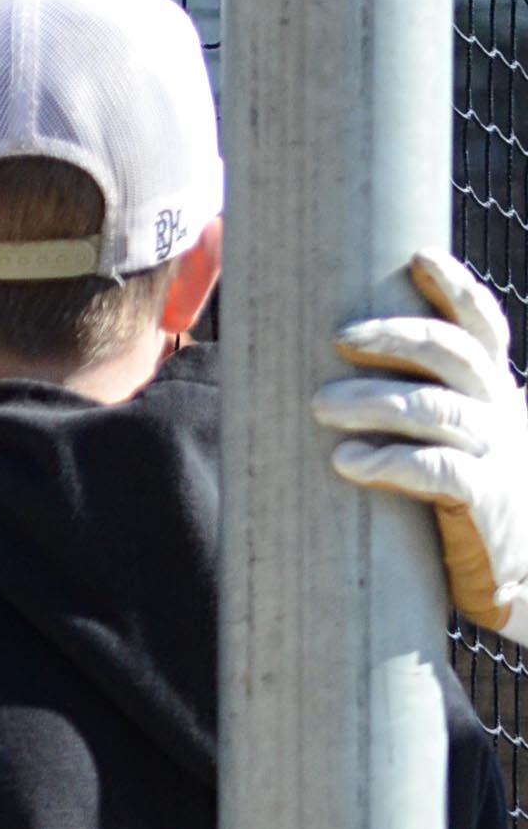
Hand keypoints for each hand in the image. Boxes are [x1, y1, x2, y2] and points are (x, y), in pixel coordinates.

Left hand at [316, 248, 527, 637]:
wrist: (525, 572)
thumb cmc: (468, 497)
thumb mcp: (455, 437)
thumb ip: (417, 400)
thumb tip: (325, 367)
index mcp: (492, 389)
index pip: (480, 325)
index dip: (455, 287)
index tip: (420, 256)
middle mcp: (499, 411)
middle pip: (452, 354)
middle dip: (396, 337)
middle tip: (339, 337)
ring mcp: (497, 454)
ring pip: (436, 409)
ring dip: (375, 402)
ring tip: (321, 405)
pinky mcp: (484, 502)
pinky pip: (439, 471)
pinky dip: (393, 461)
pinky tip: (350, 462)